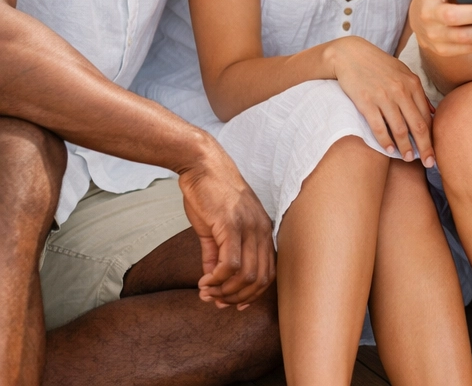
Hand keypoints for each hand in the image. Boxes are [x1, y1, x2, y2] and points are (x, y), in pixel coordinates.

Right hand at [177, 137, 274, 308]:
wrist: (203, 166)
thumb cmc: (211, 195)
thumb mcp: (218, 228)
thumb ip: (216, 256)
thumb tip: (212, 283)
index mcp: (263, 230)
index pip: (269, 273)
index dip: (252, 295)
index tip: (233, 304)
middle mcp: (262, 230)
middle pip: (260, 280)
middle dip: (237, 298)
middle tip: (215, 300)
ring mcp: (249, 227)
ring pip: (246, 276)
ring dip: (224, 292)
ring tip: (206, 292)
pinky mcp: (231, 225)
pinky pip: (229, 264)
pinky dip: (217, 280)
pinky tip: (204, 282)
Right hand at [325, 36, 436, 166]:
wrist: (351, 54)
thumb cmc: (379, 65)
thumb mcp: (402, 72)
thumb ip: (417, 92)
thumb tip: (432, 111)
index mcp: (412, 83)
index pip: (426, 116)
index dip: (432, 136)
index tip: (434, 151)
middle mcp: (400, 90)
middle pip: (417, 125)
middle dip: (425, 147)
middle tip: (430, 163)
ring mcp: (383, 96)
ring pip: (399, 129)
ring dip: (405, 147)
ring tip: (409, 159)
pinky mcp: (366, 102)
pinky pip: (378, 126)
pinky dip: (384, 141)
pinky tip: (389, 150)